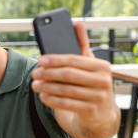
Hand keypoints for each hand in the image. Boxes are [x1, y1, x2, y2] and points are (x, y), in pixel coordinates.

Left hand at [31, 22, 119, 137]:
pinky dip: (53, 100)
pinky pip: (67, 104)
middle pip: (69, 75)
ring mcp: (99, 97)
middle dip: (49, 74)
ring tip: (35, 85)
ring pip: (67, 90)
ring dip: (47, 87)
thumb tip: (77, 23)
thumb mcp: (89, 65)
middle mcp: (104, 81)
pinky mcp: (92, 111)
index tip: (40, 60)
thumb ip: (83, 45)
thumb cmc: (92, 84)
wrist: (102, 114)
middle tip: (34, 74)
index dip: (55, 60)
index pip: (74, 60)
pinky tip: (43, 97)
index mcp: (102, 66)